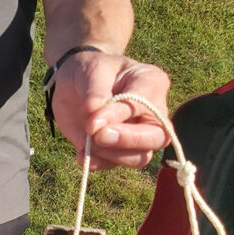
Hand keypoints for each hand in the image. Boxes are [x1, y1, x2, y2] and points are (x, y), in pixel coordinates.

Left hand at [51, 51, 171, 169]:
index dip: (121, 115)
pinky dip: (99, 163)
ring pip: (139, 157)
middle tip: (98, 136)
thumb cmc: (90, 70)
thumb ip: (96, 93)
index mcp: (152, 83)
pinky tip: (81, 155)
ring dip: (111, 155)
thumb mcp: (92, 71)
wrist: (75, 82)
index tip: (93, 119)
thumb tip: (95, 122)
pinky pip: (115, 164)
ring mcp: (138, 134)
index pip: (146, 105)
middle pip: (157, 138)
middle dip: (128, 141)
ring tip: (86, 142)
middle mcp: (152, 112)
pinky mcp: (118, 149)